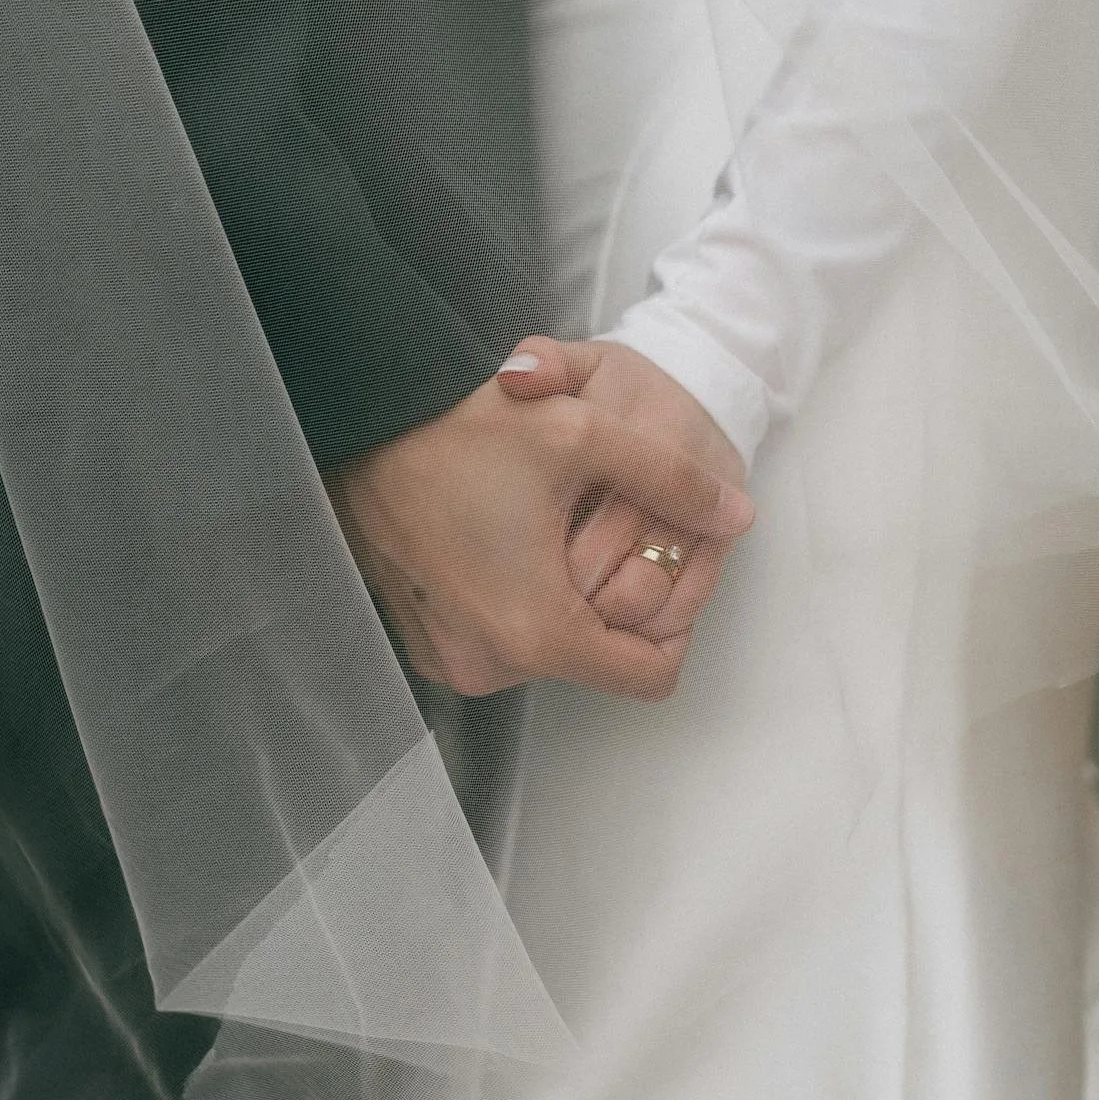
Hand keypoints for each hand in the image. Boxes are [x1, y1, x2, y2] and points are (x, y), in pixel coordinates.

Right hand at [327, 361, 754, 700]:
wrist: (358, 423)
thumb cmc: (459, 427)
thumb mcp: (585, 435)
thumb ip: (676, 481)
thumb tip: (739, 515)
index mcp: (537, 631)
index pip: (650, 676)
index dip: (676, 624)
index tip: (664, 564)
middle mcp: (491, 664)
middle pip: (598, 658)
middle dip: (618, 602)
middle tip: (604, 525)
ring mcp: (453, 659)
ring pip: (550, 647)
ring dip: (566, 598)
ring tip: (554, 523)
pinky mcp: (426, 643)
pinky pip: (502, 637)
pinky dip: (520, 599)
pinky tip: (511, 534)